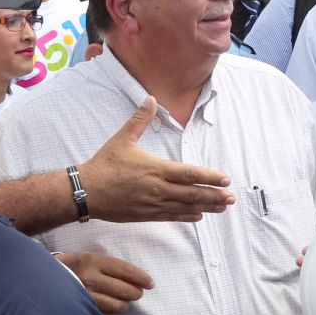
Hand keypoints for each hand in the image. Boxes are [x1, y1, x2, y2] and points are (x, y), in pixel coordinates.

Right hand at [56, 251, 153, 314]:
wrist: (43, 278)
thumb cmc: (75, 267)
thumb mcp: (92, 259)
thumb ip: (112, 267)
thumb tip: (139, 279)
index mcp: (94, 260)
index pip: (126, 270)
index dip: (142, 278)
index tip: (151, 283)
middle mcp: (88, 277)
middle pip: (124, 290)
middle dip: (136, 293)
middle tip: (137, 293)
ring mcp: (82, 295)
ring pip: (116, 305)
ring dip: (124, 304)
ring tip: (123, 301)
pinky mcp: (78, 309)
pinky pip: (104, 314)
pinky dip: (111, 311)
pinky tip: (109, 306)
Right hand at [78, 96, 235, 222]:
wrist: (84, 192)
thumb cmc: (104, 164)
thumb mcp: (123, 139)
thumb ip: (140, 119)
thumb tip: (151, 98)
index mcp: (155, 169)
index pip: (189, 173)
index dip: (209, 177)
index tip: (225, 179)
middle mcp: (158, 188)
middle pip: (192, 193)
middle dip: (214, 195)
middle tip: (231, 197)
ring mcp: (153, 203)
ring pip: (185, 206)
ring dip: (206, 207)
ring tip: (222, 207)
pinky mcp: (146, 214)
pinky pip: (171, 216)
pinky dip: (186, 216)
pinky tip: (198, 216)